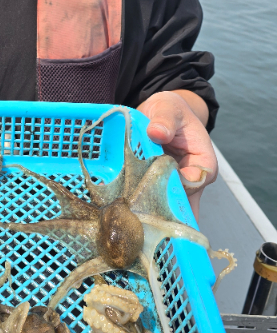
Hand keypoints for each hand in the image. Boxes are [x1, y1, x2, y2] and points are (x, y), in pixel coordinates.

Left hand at [137, 90, 216, 219]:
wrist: (160, 113)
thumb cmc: (170, 110)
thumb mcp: (168, 109)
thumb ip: (165, 120)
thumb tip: (158, 132)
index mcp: (202, 160)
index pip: (195, 182)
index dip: (176, 187)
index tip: (154, 187)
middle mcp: (192, 178)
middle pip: (183, 202)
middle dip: (164, 212)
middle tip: (142, 222)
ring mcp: (175, 184)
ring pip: (169, 207)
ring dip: (152, 213)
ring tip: (134, 223)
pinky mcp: (159, 186)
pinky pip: (154, 201)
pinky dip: (143, 208)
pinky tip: (128, 217)